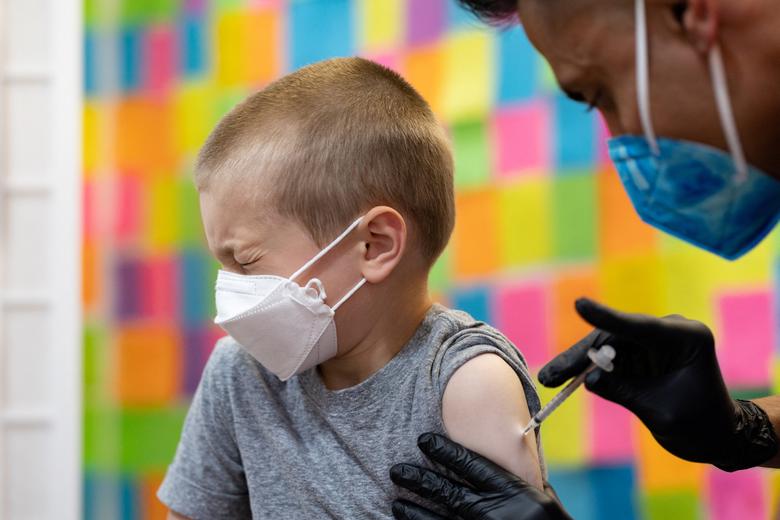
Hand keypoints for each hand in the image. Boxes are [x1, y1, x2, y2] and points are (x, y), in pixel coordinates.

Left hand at [390, 433, 570, 519]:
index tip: (424, 439)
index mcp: (512, 492)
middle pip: (448, 492)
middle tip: (396, 470)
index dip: (445, 451)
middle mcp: (494, 513)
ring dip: (415, 511)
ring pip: (441, 519)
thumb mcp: (542, 497)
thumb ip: (520, 478)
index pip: (471, 466)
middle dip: (419, 480)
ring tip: (396, 502)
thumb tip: (503, 451)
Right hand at [539, 298, 777, 470]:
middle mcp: (667, 332)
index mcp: (686, 337)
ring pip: (605, 347)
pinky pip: (607, 359)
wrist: (718, 437)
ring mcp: (652, 342)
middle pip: (613, 337)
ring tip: (549, 379)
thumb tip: (587, 378)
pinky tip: (563, 379)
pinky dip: (586, 370)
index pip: (639, 326)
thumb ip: (624, 391)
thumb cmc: (700, 425)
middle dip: (579, 356)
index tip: (579, 305)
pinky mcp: (639, 355)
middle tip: (550, 375)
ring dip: (577, 364)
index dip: (606, 317)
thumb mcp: (659, 411)